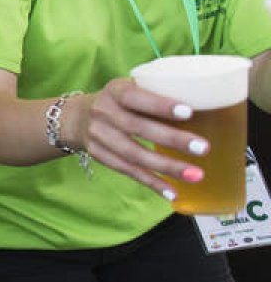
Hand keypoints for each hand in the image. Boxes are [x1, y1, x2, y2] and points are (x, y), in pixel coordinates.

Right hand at [76, 78, 207, 200]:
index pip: (136, 97)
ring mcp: (98, 136)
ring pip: (133, 154)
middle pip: (137, 128)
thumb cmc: (118, 102)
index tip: (188, 112)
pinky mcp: (100, 155)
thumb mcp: (129, 89)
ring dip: (166, 166)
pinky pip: (128, 171)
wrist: (77, 118)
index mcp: (115, 91)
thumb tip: (205, 105)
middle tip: (202, 148)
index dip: (160, 105)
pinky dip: (151, 182)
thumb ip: (155, 96)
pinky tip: (172, 192)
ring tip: (195, 174)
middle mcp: (103, 112)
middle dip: (172, 139)